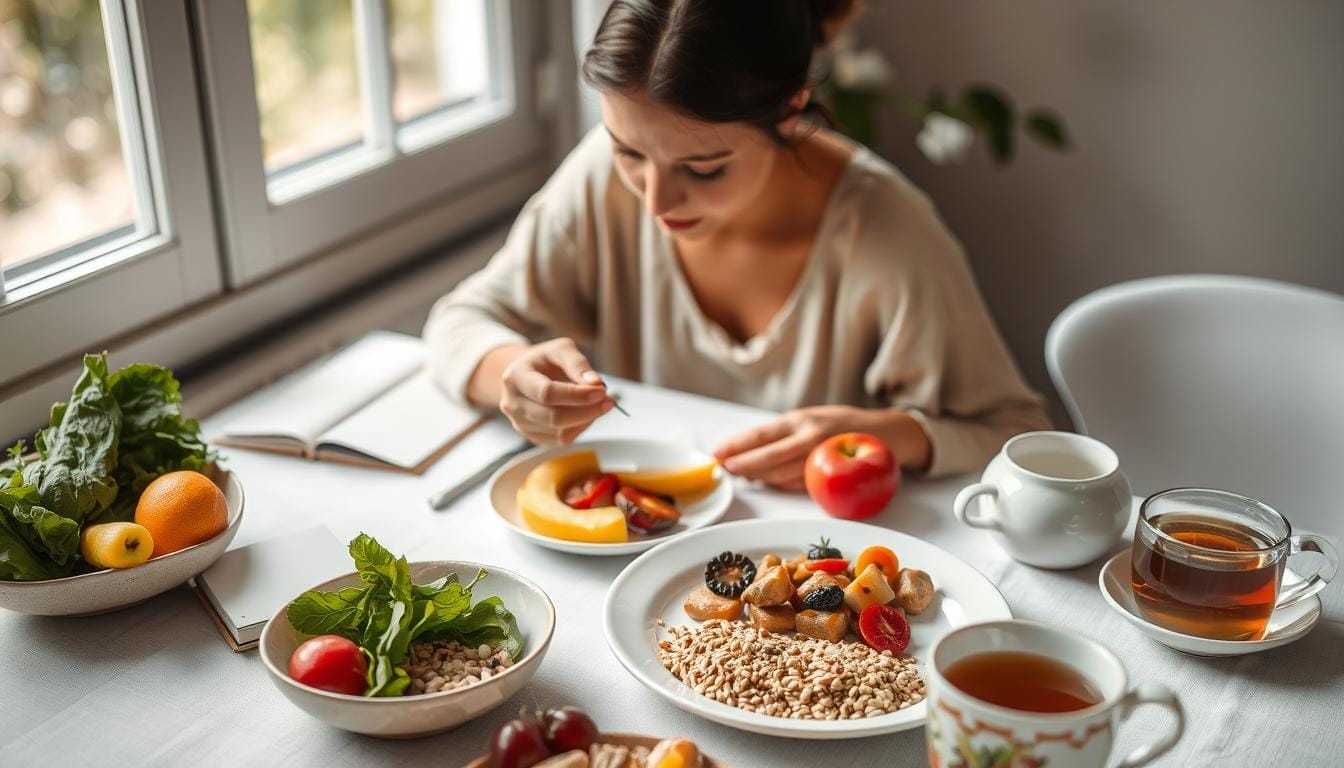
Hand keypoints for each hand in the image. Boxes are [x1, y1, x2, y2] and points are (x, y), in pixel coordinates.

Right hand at [498, 338, 615, 444]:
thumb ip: (578, 363)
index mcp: (516, 377)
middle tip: (609, 400)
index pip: (547, 393)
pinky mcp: (532, 436)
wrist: (527, 375)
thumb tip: (595, 383)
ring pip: (559, 433)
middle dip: (587, 411)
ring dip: (586, 420)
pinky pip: (561, 440)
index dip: (576, 395)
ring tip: (598, 404)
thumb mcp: (560, 349)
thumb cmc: (544, 361)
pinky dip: (580, 428)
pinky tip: (586, 413)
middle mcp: (513, 403)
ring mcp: (520, 423)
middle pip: (553, 418)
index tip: (601, 391)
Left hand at [713, 405, 864, 491]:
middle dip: (744, 466)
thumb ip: (785, 434)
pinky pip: (801, 486)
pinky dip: (782, 486)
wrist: (891, 433)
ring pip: (783, 475)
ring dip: (761, 478)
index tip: (716, 453)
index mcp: (801, 421)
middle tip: (725, 470)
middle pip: (769, 458)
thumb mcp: (812, 418)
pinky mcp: (834, 479)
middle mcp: (810, 438)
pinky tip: (770, 482)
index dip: (736, 446)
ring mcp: (823, 459)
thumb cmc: (844, 425)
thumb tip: (748, 453)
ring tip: (744, 476)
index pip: (761, 435)